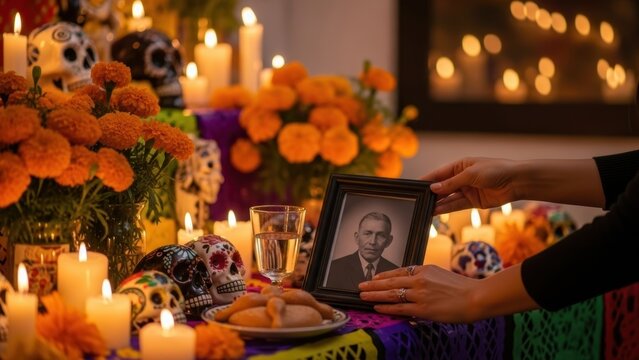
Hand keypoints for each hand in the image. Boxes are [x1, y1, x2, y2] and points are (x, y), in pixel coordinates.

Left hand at [359, 265, 481, 322]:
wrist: (477, 297)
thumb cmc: (463, 288)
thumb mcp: (441, 275)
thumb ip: (426, 278)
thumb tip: (413, 284)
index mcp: (425, 269)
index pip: (399, 271)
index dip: (384, 275)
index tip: (374, 277)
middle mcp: (420, 280)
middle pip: (390, 282)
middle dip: (373, 284)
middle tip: (360, 285)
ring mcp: (420, 294)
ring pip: (391, 294)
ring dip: (375, 295)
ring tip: (363, 295)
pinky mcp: (423, 308)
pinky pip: (400, 308)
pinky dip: (386, 307)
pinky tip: (377, 306)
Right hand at [422, 157, 519, 214]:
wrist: (516, 181)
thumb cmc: (495, 170)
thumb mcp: (470, 174)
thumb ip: (451, 183)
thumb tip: (434, 188)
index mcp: (461, 166)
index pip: (440, 173)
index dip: (428, 179)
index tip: (415, 186)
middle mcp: (462, 178)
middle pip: (443, 187)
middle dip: (432, 194)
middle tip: (418, 200)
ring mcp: (468, 190)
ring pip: (449, 198)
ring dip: (438, 203)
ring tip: (425, 209)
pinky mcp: (473, 201)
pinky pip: (457, 205)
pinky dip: (447, 208)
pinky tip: (437, 211)